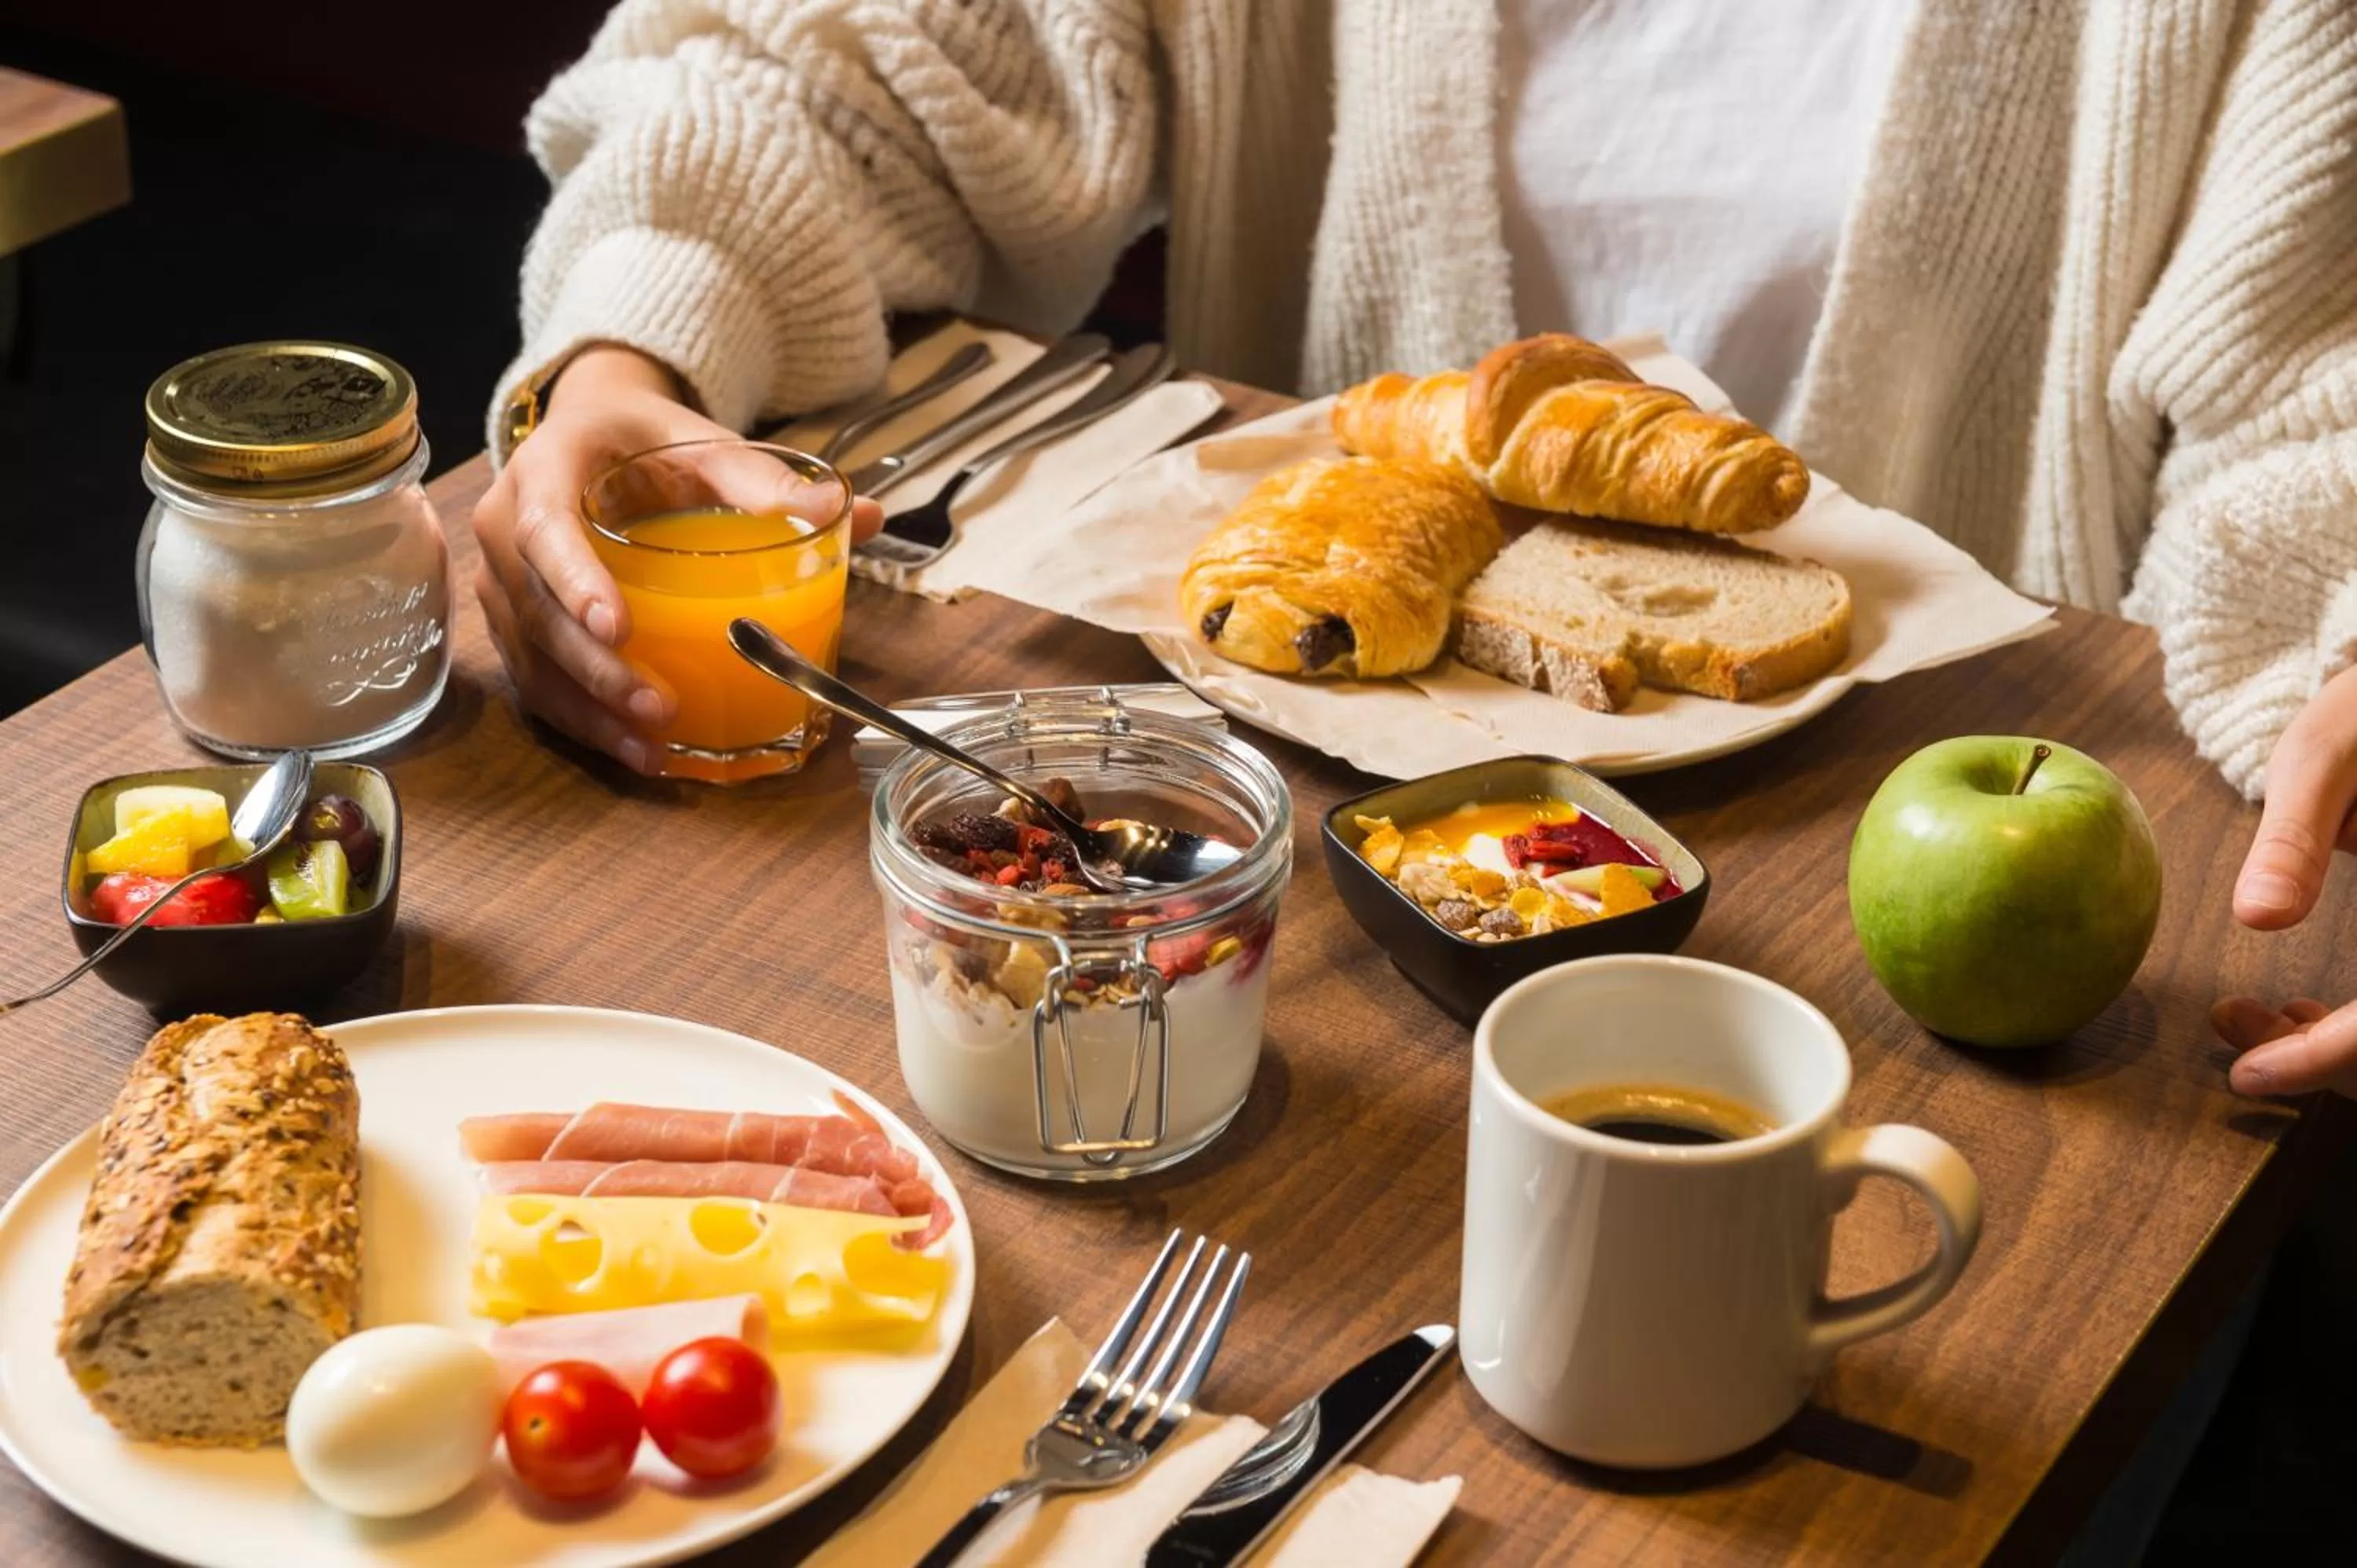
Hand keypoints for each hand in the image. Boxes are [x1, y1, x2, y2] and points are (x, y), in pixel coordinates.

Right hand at [471, 346, 882, 770]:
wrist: (593, 438)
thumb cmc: (650, 444)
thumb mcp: (706, 446)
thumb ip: (770, 482)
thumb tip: (861, 512)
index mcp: (546, 468)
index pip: (546, 528)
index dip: (576, 581)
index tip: (619, 626)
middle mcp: (506, 525)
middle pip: (537, 608)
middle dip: (596, 668)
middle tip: (657, 706)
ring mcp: (502, 581)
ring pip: (533, 656)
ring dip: (590, 708)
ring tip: (651, 746)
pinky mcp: (514, 623)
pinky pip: (537, 680)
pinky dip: (582, 720)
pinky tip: (635, 751)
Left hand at [2214, 664, 2356, 1095]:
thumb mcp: (2332, 750)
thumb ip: (2297, 834)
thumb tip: (2256, 918)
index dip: (2327, 1060)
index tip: (2245, 1074)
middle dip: (2323, 1060)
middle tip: (2233, 1036)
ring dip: (2336, 1046)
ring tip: (2246, 1018)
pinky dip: (2355, 1027)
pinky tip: (2291, 1009)